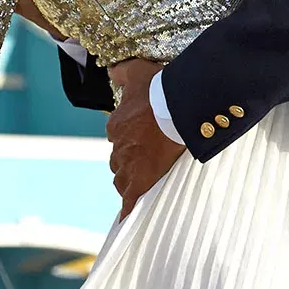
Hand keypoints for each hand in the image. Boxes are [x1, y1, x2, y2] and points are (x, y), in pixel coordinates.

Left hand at [106, 59, 185, 210]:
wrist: (177, 109)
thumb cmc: (160, 90)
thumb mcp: (138, 72)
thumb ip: (123, 72)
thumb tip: (111, 70)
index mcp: (117, 125)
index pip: (118, 138)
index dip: (129, 142)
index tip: (141, 142)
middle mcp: (118, 147)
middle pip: (118, 161)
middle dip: (128, 163)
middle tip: (145, 163)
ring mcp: (128, 166)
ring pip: (122, 180)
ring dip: (129, 182)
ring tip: (142, 186)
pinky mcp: (140, 181)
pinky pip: (130, 201)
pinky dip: (128, 210)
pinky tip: (128, 218)